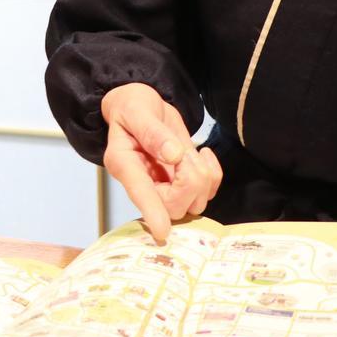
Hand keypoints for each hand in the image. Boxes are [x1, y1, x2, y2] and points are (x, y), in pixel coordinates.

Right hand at [100, 83, 221, 243]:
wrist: (140, 105)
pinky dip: (212, 175)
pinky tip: (203, 154)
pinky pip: (206, 192)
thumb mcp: (137, 110)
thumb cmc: (132, 106)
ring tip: (190, 150)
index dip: (151, 211)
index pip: (139, 192)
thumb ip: (153, 131)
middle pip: (173, 204)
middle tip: (185, 152)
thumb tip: (174, 154)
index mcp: (124, 163)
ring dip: (202, 176)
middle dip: (190, 180)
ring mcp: (163, 186)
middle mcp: (143, 181)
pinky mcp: (181, 183)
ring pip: (193, 202)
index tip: (162, 231)